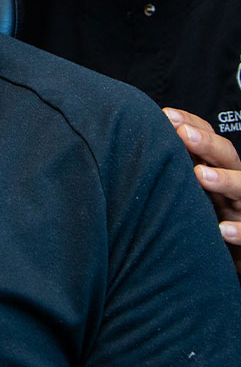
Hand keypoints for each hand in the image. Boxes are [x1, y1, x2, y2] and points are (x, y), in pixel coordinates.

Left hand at [164, 107, 240, 278]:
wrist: (228, 252)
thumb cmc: (205, 213)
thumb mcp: (191, 186)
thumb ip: (174, 164)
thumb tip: (135, 140)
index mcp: (219, 168)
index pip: (210, 139)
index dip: (192, 124)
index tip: (167, 114)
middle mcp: (233, 184)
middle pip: (227, 157)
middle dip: (207, 144)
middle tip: (184, 134)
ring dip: (224, 180)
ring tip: (200, 174)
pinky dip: (240, 231)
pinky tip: (223, 229)